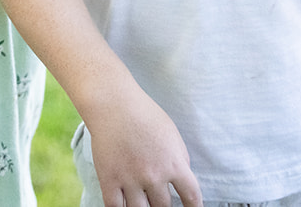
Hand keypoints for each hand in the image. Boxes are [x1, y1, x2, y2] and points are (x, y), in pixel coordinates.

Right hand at [87, 86, 202, 206]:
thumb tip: (182, 182)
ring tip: (143, 202)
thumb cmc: (144, 114)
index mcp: (174, 163)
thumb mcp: (172, 134)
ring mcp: (130, 179)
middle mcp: (154, 175)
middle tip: (159, 202)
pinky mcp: (109, 179)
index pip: (191, 196)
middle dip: (163, 206)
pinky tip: (124, 206)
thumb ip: (180, 159)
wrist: (113, 104)